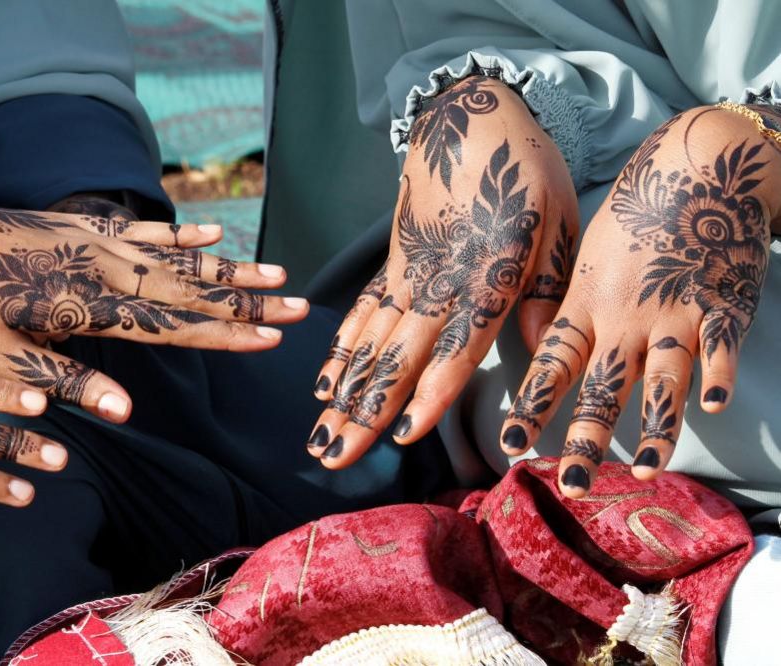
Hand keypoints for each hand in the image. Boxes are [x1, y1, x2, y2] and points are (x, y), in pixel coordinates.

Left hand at [0, 99, 308, 421]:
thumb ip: (65, 380)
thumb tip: (126, 412)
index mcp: (84, 306)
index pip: (170, 326)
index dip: (224, 334)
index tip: (271, 339)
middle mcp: (100, 268)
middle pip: (189, 289)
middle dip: (247, 301)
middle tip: (298, 305)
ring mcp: (92, 241)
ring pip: (177, 257)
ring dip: (228, 268)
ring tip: (274, 271)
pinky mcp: (77, 227)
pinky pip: (142, 231)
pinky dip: (180, 234)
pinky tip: (212, 233)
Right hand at [307, 77, 577, 467]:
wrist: (470, 115)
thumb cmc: (523, 173)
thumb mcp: (558, 228)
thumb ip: (548, 295)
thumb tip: (545, 356)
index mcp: (487, 276)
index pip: (456, 345)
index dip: (429, 390)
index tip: (403, 432)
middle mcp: (438, 282)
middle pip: (397, 356)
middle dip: (365, 410)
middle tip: (335, 456)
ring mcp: (407, 273)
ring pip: (371, 342)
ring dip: (344, 391)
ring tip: (320, 434)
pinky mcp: (392, 263)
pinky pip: (362, 311)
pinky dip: (341, 348)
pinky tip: (324, 382)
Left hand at [499, 105, 780, 496]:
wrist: (696, 168)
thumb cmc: (635, 213)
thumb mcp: (587, 258)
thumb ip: (574, 308)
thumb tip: (549, 349)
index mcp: (586, 304)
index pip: (553, 365)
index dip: (533, 406)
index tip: (511, 445)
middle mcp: (626, 316)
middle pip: (604, 387)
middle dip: (587, 439)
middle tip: (573, 484)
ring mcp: (676, 313)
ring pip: (662, 380)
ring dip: (655, 428)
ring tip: (647, 469)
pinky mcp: (723, 307)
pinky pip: (719, 348)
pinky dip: (717, 375)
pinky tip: (713, 407)